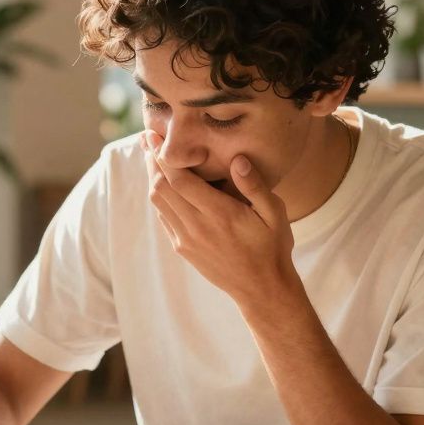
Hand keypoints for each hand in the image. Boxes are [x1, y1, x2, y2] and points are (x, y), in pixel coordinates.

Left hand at [143, 130, 297, 304]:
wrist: (262, 289)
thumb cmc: (272, 248)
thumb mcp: (275, 214)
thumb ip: (255, 186)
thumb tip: (237, 159)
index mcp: (219, 214)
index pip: (179, 180)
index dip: (163, 155)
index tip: (155, 134)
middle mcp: (197, 226)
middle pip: (161, 188)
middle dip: (152, 161)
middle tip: (148, 138)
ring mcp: (186, 239)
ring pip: (158, 203)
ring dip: (153, 178)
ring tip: (153, 157)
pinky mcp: (183, 248)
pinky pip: (164, 217)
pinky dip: (160, 198)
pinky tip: (164, 184)